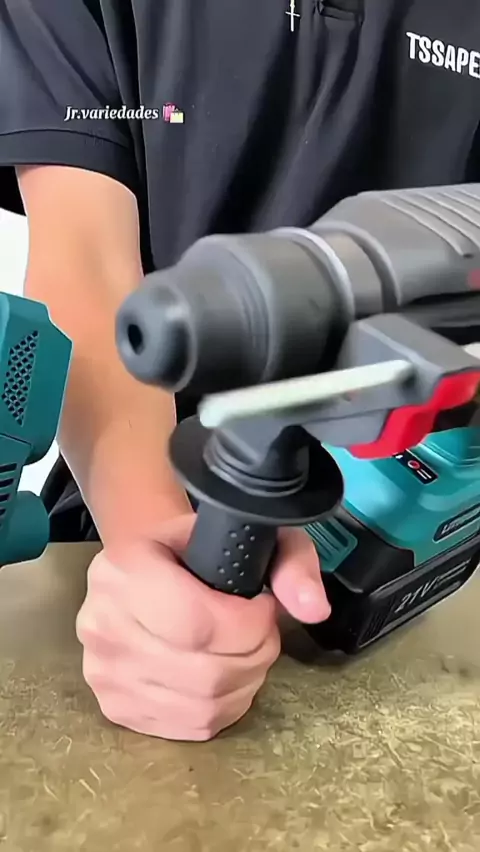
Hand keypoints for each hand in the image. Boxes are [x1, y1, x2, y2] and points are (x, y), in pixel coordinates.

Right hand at [76, 513, 329, 740]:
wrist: (145, 568)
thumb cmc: (195, 550)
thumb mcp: (245, 533)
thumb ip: (288, 562)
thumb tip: (312, 608)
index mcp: (125, 568)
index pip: (196, 623)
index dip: (249, 626)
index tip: (264, 607)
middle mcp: (102, 622)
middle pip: (205, 673)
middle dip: (255, 655)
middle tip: (260, 632)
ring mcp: (103, 670)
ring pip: (203, 706)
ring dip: (244, 683)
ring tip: (245, 651)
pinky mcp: (115, 706)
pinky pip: (191, 726)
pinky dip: (225, 706)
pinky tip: (226, 675)